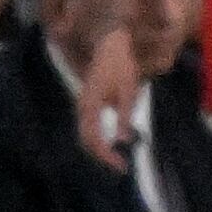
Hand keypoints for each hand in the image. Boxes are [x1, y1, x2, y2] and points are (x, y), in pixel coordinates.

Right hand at [73, 27, 141, 167]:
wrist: (111, 44)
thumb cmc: (122, 65)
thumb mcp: (129, 90)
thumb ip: (124, 115)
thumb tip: (123, 139)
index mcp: (90, 105)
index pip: (94, 139)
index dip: (106, 156)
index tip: (122, 166)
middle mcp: (83, 106)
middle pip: (86, 140)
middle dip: (102, 156)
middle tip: (121, 166)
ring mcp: (83, 104)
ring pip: (85, 134)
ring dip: (99, 148)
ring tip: (116, 158)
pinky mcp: (88, 102)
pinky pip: (88, 126)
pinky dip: (97, 138)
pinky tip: (111, 142)